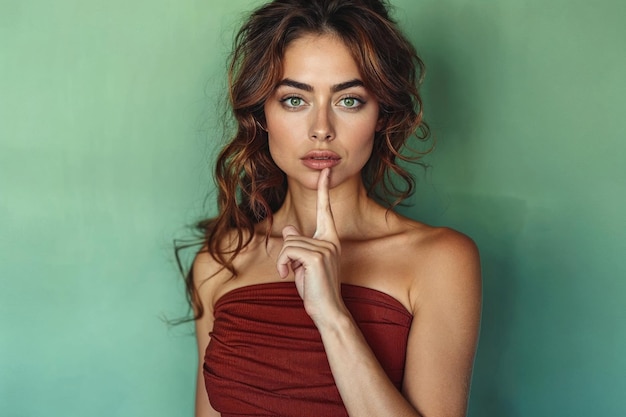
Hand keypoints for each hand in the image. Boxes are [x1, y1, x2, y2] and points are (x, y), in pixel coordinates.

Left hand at [276, 168, 344, 325]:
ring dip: (283, 263)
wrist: (328, 310)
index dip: (324, 189)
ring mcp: (325, 248)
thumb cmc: (316, 288)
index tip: (326, 170)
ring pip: (288, 244)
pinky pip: (287, 252)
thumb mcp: (303, 263)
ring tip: (294, 276)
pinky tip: (289, 276)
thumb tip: (289, 229)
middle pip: (292, 235)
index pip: (325, 209)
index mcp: (330, 239)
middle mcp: (330, 240)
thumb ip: (298, 245)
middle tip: (294, 272)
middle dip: (285, 256)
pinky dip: (282, 265)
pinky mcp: (316, 257)